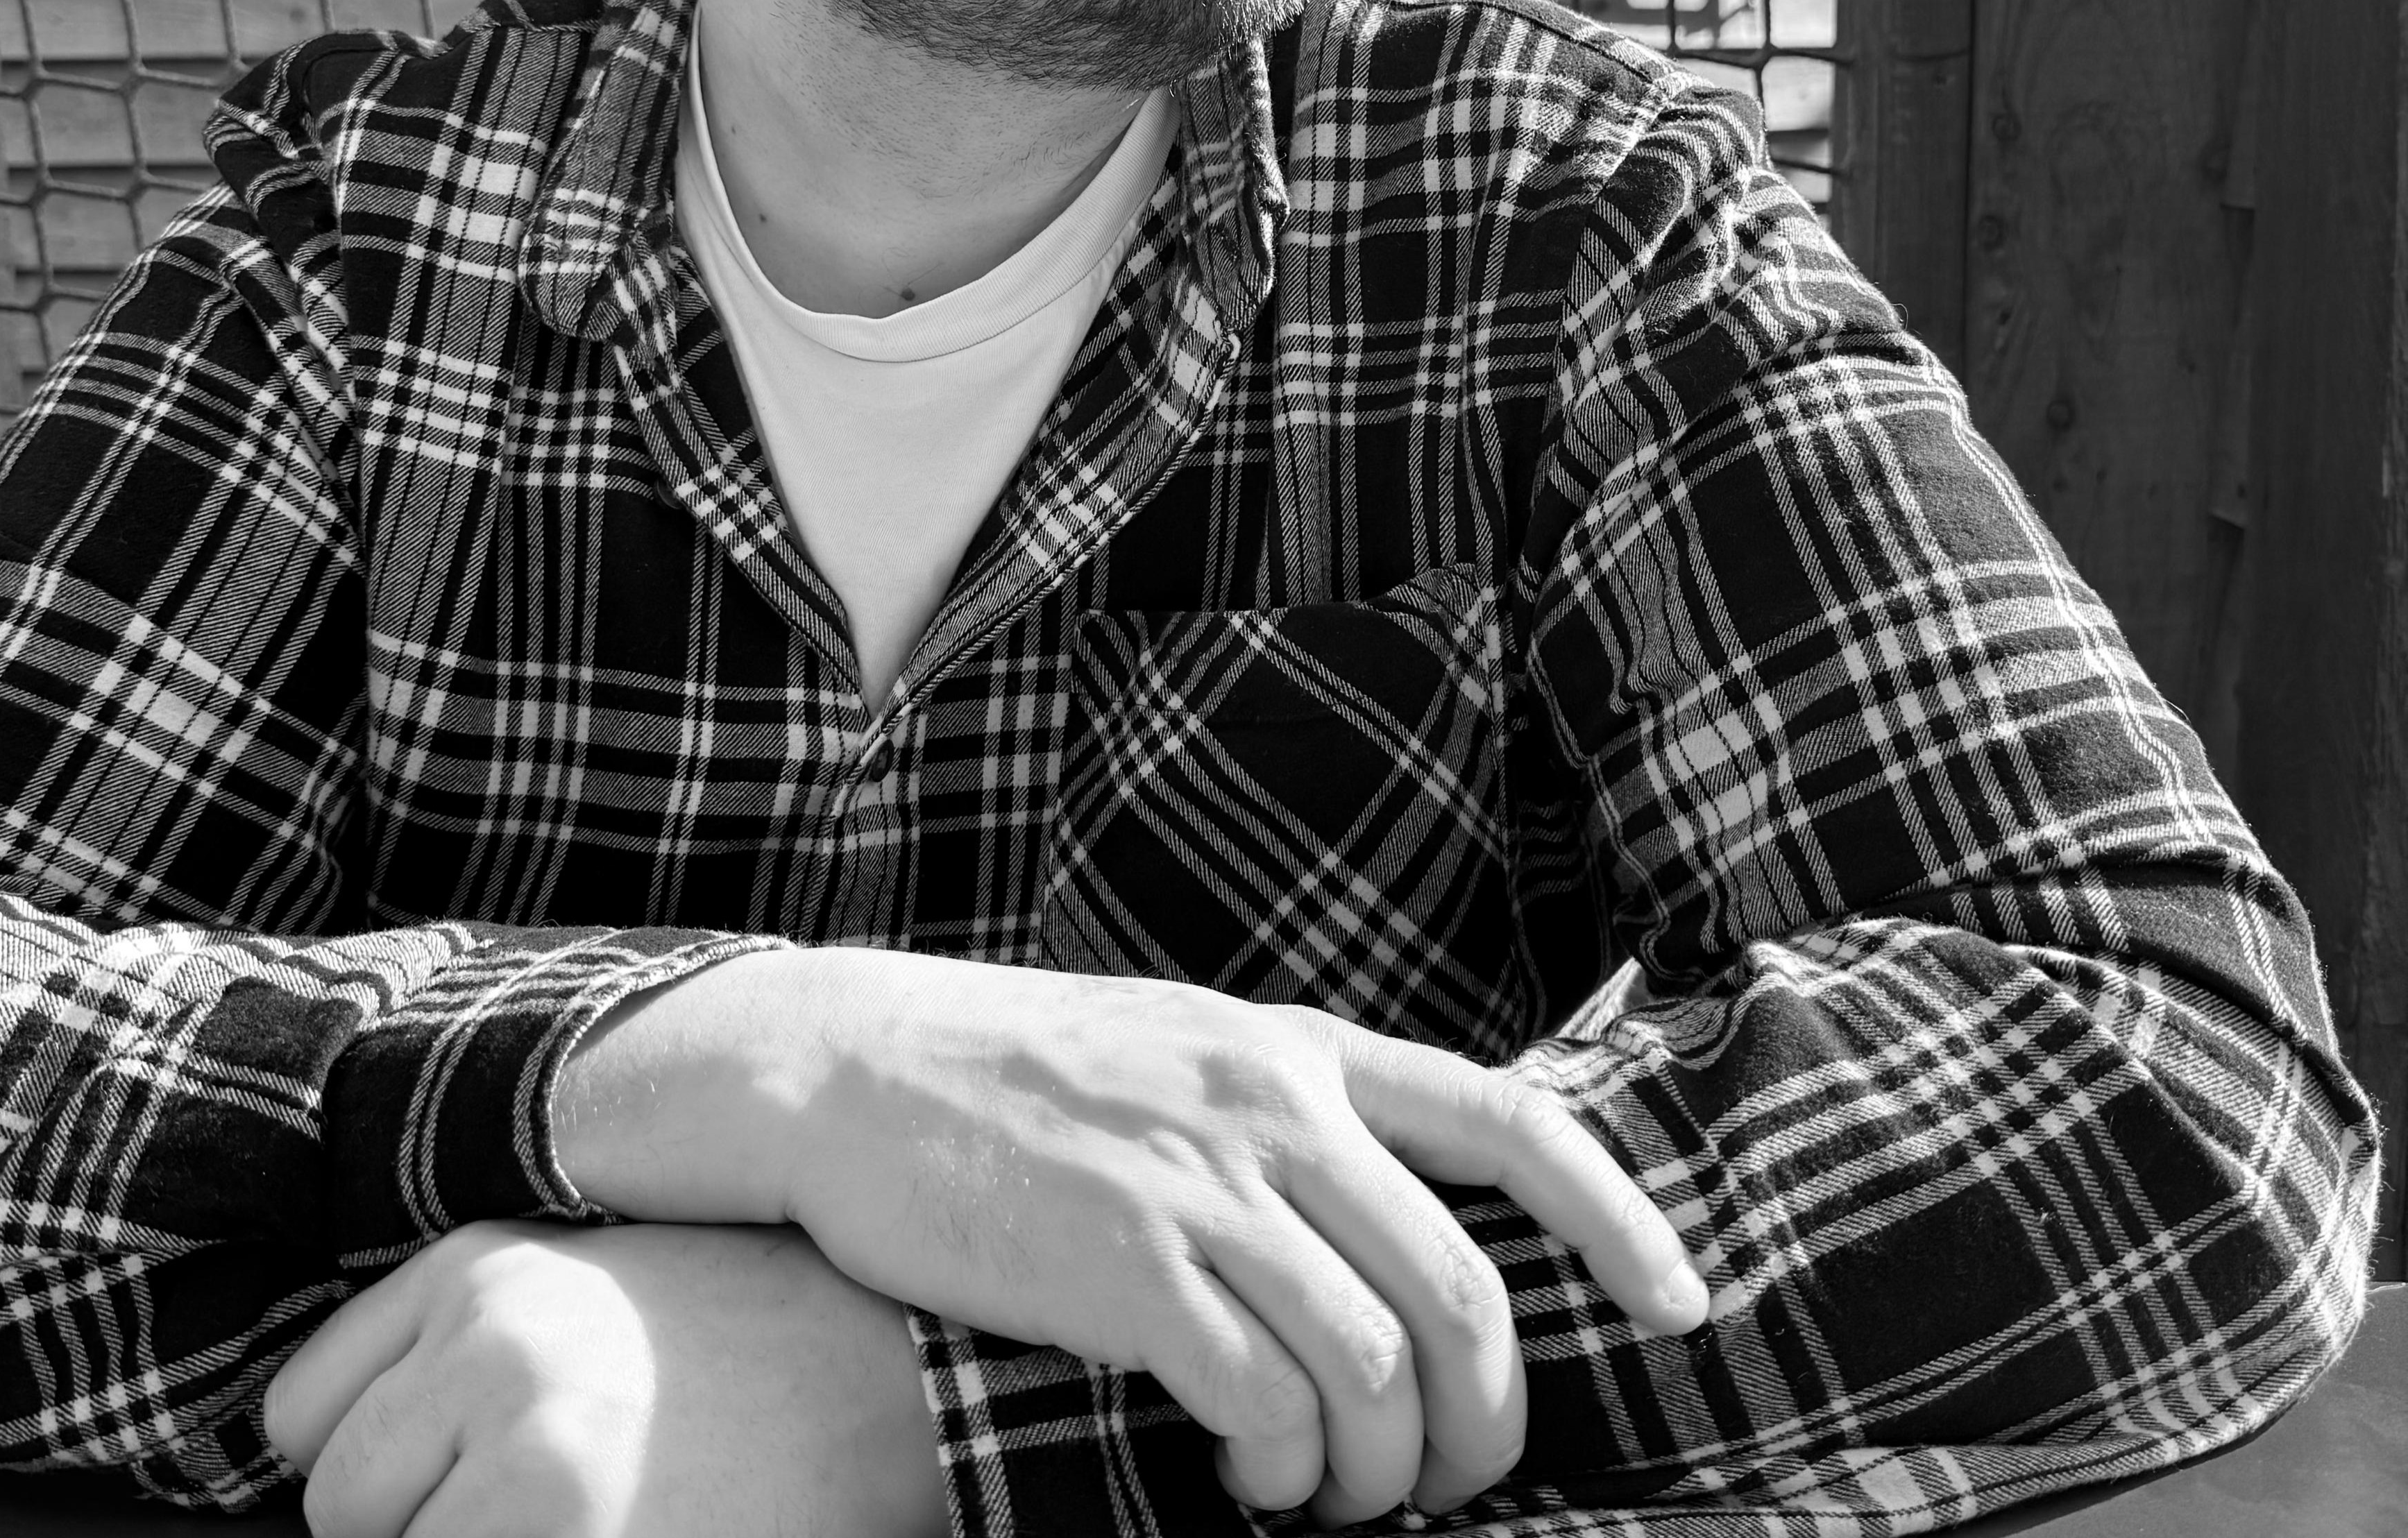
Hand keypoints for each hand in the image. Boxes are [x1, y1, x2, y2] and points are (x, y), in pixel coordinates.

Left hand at [263, 1220, 945, 1537]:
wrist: (901, 1373)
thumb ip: (460, 1336)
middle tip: (555, 1493)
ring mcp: (533, 1458)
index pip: (302, 1416)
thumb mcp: (587, 1284)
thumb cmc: (740, 1337)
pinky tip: (619, 1531)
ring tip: (594, 1513)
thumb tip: (319, 1461)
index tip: (452, 1466)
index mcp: (484, 1266)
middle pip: (339, 1504)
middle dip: (419, 1522)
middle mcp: (493, 1345)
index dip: (371, 1460)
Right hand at [555, 949, 1705, 1526]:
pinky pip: (1267, 1402)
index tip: (1683, 1306)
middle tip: (1441, 1480)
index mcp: (1303, 1049)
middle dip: (1484, 1424)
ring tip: (1329, 1494)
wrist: (857, 1065)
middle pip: (1465, 1293)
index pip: (1515, 1122)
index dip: (1622, 1220)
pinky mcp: (1124, 1264)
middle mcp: (1275, 1105)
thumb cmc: (1033, 1074)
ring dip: (1378, 1472)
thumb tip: (1414, 1223)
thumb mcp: (1193, 1047)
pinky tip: (1244, 1471)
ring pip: (1377, 1367)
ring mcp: (1201, 1182)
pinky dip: (1281, 1468)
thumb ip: (1300, 1112)